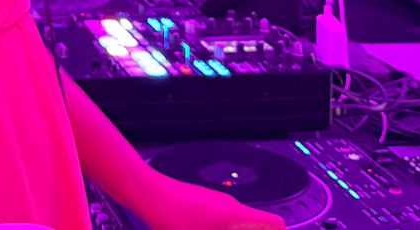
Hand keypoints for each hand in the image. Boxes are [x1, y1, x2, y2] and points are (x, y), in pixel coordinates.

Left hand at [131, 172, 286, 229]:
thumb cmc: (169, 214)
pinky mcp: (200, 202)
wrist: (145, 193)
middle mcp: (228, 205)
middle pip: (255, 225)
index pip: (275, 223)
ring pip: (236, 223)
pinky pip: (220, 219)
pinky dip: (222, 229)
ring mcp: (214, 201)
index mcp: (235, 214)